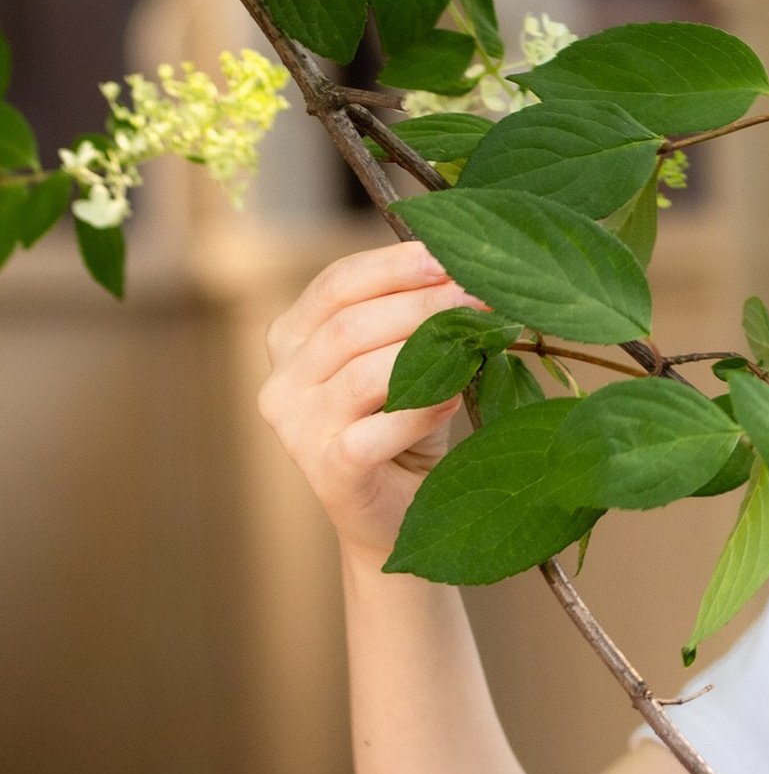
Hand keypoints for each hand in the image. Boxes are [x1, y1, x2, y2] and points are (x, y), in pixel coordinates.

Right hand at [258, 240, 476, 567]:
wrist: (397, 518)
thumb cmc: (403, 428)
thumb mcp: (405, 361)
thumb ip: (415, 319)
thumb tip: (468, 272)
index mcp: (292, 339)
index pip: (336, 284)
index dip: (394, 266)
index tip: (449, 255)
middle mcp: (283, 380)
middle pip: (351, 324)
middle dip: (423, 304)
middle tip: (480, 294)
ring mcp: (297, 428)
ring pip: (362, 373)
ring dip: (429, 349)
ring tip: (480, 335)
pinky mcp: (326, 472)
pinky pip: (373, 432)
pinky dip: (420, 411)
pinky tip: (454, 397)